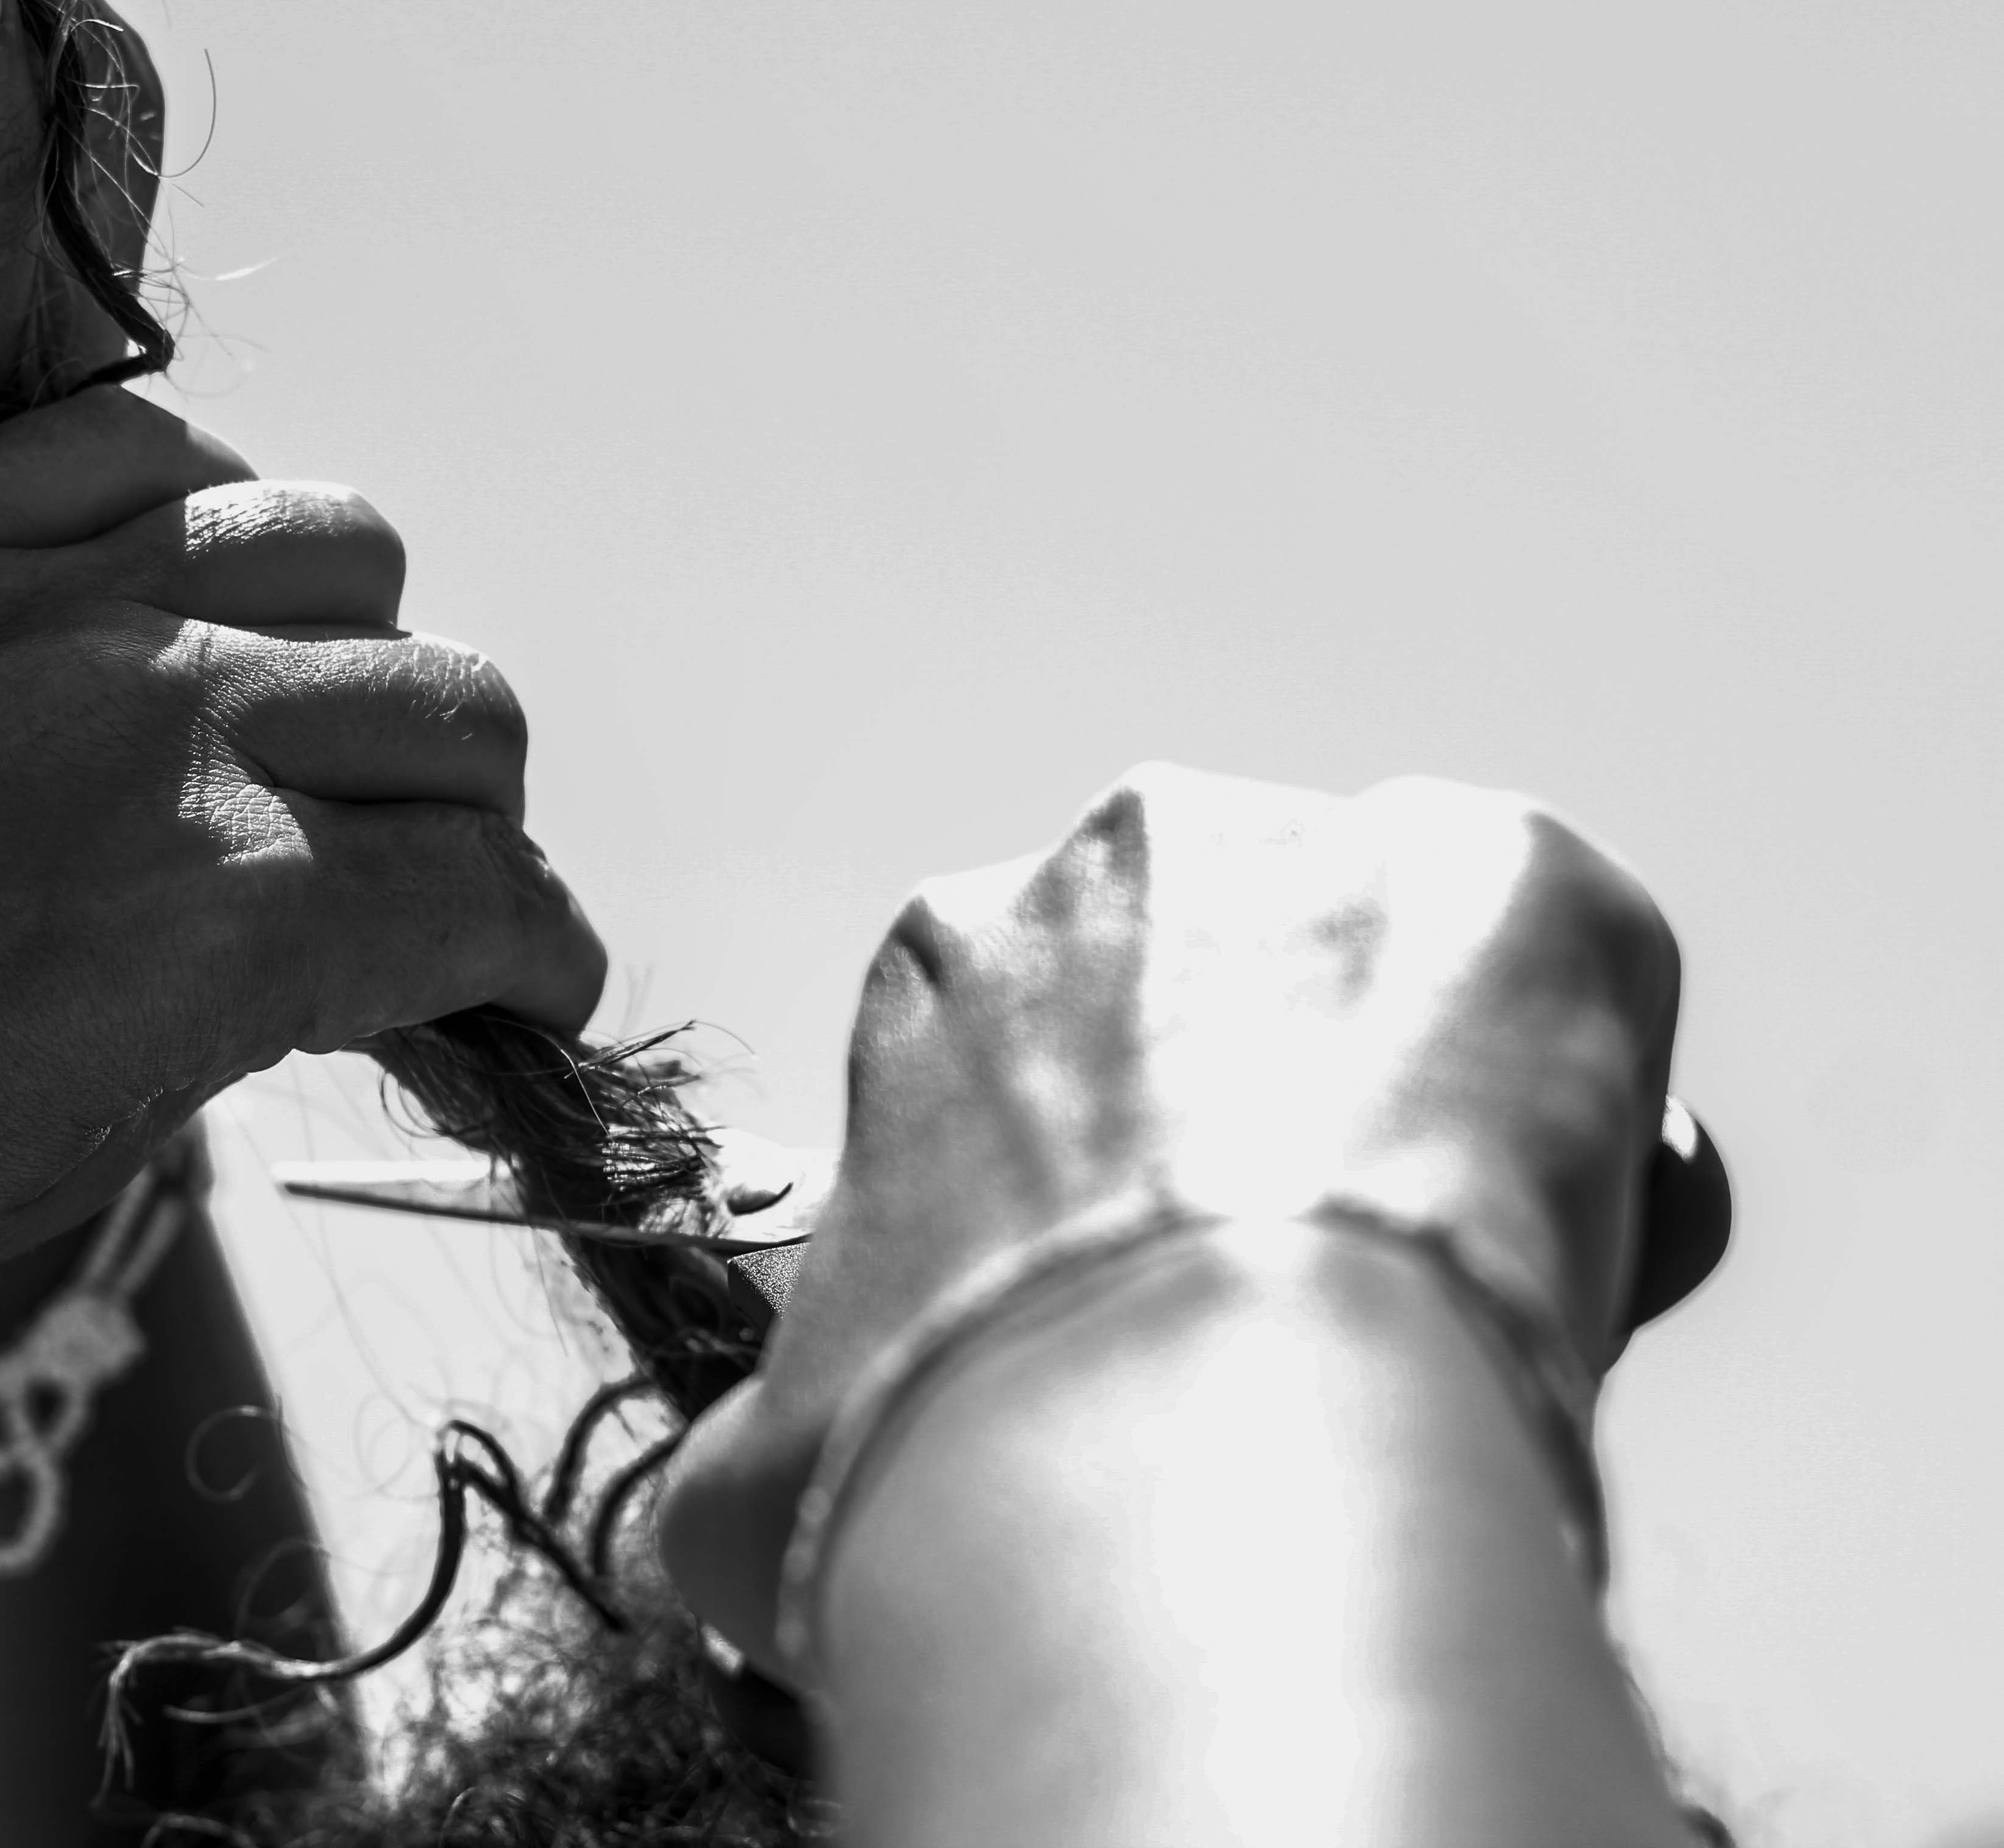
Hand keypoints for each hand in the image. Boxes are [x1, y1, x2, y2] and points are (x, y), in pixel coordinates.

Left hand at [0, 391, 603, 1374]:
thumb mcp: (29, 1175)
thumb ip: (204, 1036)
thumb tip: (301, 969)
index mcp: (214, 924)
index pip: (493, 897)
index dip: (544, 964)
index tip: (529, 997)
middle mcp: (158, 729)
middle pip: (455, 708)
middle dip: (482, 822)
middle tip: (423, 897)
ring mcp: (28, 615)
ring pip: (330, 541)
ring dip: (366, 648)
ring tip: (306, 733)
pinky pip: (123, 453)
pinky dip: (188, 513)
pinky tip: (160, 602)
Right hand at [659, 762, 1681, 1667]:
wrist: (1173, 1463)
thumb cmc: (949, 1474)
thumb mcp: (765, 1472)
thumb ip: (773, 1435)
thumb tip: (743, 1493)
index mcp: (947, 965)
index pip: (1079, 1057)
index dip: (1146, 1195)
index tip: (1187, 1316)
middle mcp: (1117, 858)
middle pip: (1258, 995)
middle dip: (1297, 1131)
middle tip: (1326, 1319)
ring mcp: (1315, 845)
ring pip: (1424, 993)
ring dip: (1445, 1123)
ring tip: (1450, 1309)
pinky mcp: (1504, 873)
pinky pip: (1582, 995)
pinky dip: (1594, 1131)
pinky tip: (1550, 1259)